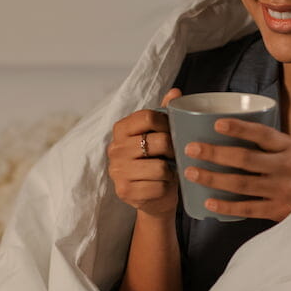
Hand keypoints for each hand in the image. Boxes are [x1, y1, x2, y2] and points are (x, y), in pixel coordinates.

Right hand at [108, 88, 182, 217]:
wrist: (154, 198)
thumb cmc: (158, 161)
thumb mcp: (159, 136)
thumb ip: (165, 113)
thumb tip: (176, 92)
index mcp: (121, 130)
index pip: (147, 117)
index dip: (167, 123)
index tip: (173, 131)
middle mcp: (115, 149)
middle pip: (158, 141)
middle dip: (173, 149)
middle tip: (176, 155)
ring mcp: (117, 171)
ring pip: (160, 167)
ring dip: (171, 170)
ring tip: (169, 171)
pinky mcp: (125, 191)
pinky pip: (158, 186)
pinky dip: (166, 187)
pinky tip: (163, 185)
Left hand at [182, 118, 290, 221]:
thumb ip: (266, 144)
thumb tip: (223, 132)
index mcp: (287, 147)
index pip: (262, 134)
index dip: (240, 128)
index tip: (217, 124)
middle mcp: (285, 166)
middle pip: (245, 159)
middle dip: (215, 154)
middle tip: (191, 149)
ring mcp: (282, 190)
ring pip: (241, 184)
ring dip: (213, 179)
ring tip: (191, 173)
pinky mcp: (278, 210)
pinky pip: (247, 208)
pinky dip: (226, 206)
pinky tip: (208, 202)